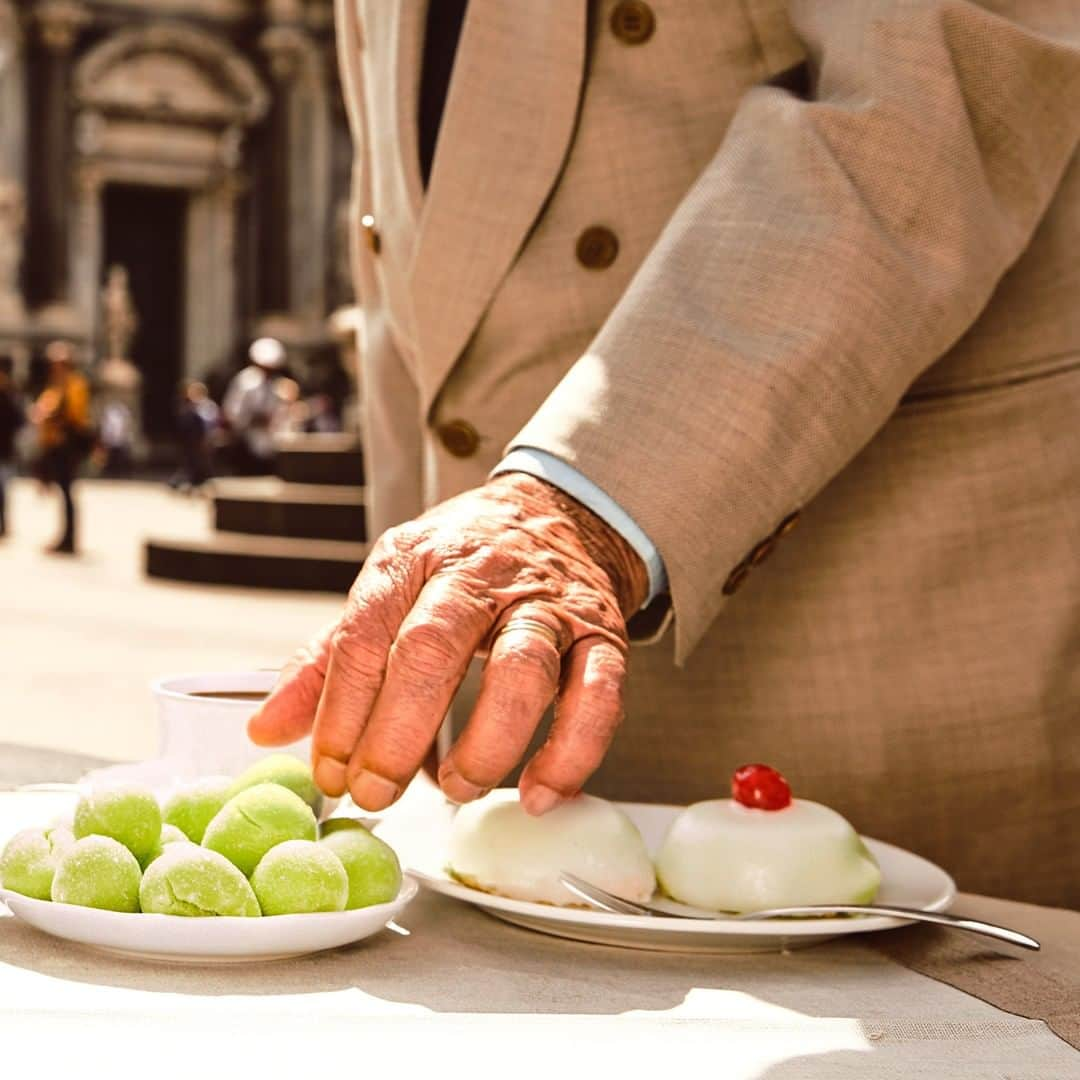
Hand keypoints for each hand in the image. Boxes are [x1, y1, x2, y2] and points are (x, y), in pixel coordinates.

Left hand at [248, 473, 648, 814]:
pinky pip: (598, 694)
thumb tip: (267, 728)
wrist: (555, 512)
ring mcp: (546, 603)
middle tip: (375, 793)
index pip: (366, 636)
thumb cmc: (462, 562)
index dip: (342, 712)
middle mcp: (480, 574)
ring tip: (455, 788)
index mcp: (413, 560)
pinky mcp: (602, 632)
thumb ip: (330, 659)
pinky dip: (573, 751)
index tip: (330, 772)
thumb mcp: (388, 590)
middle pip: (434, 650)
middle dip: (397, 733)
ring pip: (522, 670)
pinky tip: (543, 792)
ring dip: (487, 744)